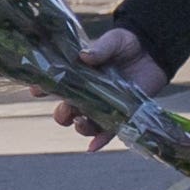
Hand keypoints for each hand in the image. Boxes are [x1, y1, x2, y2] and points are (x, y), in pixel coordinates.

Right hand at [55, 26, 168, 145]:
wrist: (153, 51)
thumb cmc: (126, 44)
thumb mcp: (113, 41)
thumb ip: (100, 49)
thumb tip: (84, 56)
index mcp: (79, 75)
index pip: (56, 85)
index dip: (43, 89)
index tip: (36, 90)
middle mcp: (87, 93)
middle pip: (68, 110)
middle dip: (62, 114)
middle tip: (65, 110)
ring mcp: (104, 105)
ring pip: (85, 123)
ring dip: (79, 127)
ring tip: (80, 122)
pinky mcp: (121, 113)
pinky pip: (108, 132)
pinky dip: (99, 141)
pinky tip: (92, 147)